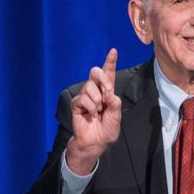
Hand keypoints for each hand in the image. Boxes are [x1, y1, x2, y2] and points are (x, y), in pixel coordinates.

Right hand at [66, 48, 121, 174]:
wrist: (96, 142)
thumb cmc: (107, 129)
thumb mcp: (116, 117)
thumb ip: (115, 104)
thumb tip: (110, 94)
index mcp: (107, 91)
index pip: (108, 74)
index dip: (110, 62)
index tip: (113, 51)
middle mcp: (96, 91)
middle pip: (95, 72)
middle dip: (101, 77)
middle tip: (108, 91)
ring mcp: (85, 96)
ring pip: (89, 87)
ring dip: (97, 100)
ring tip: (98, 112)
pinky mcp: (77, 104)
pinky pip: (83, 99)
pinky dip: (90, 108)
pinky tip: (91, 115)